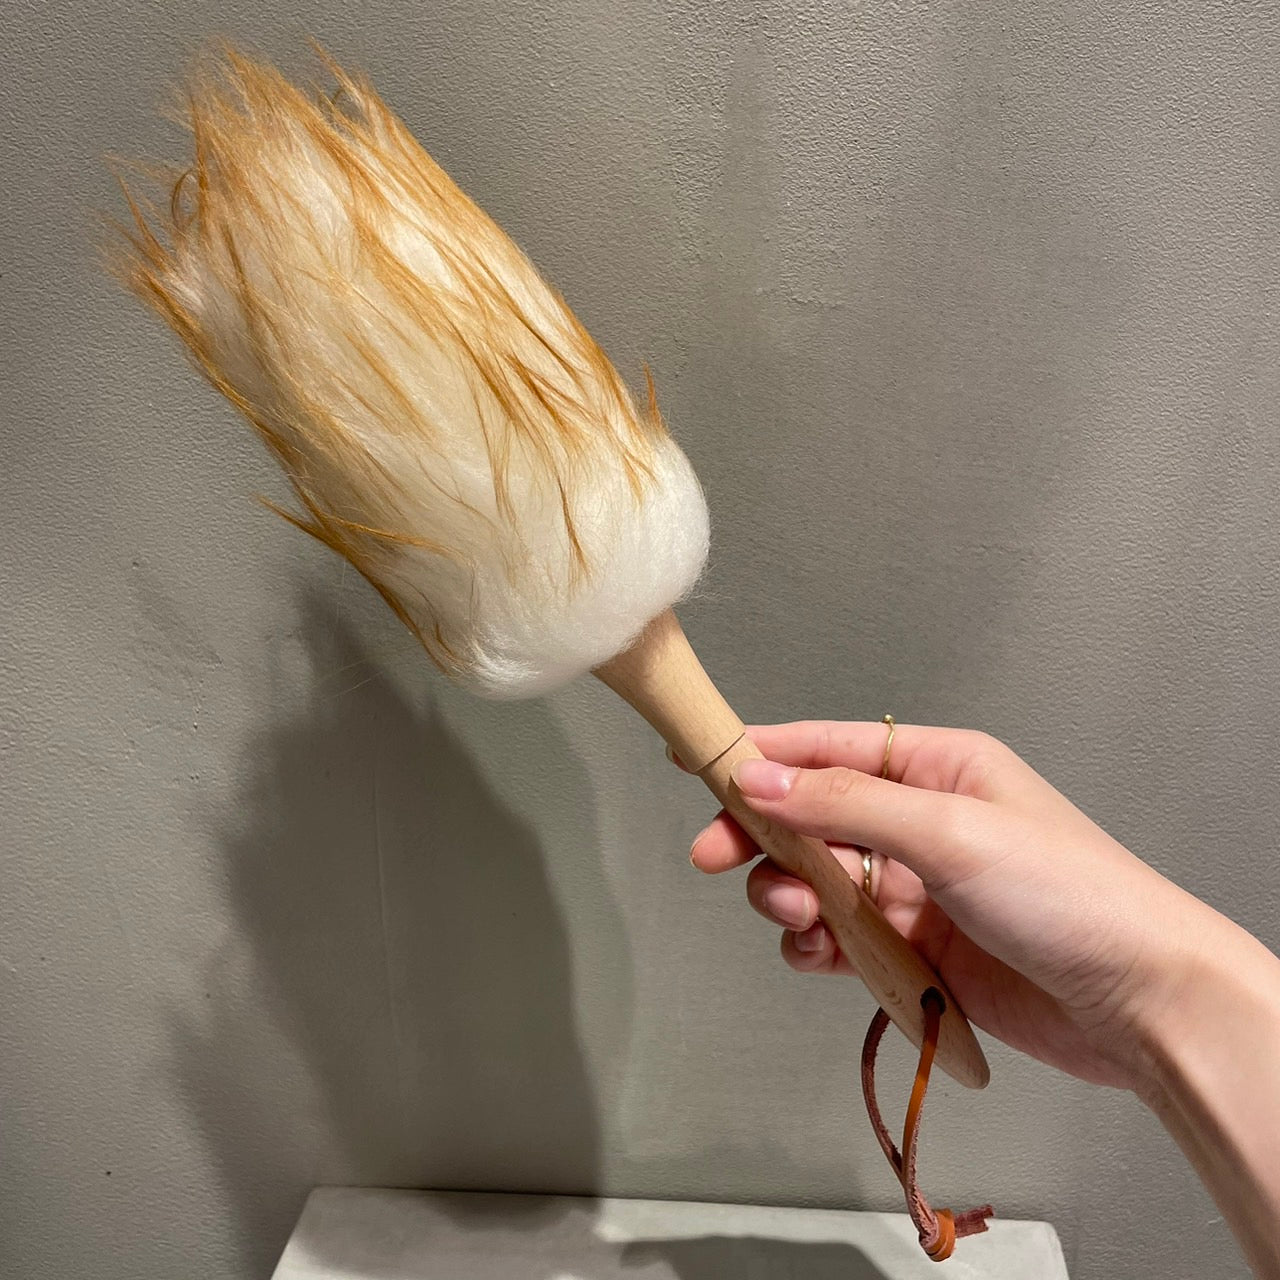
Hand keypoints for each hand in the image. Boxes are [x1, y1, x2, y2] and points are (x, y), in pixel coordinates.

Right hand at [687, 721, 1227, 1089]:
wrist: (1137, 1004)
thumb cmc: (1065, 894)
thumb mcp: (949, 830)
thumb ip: (846, 804)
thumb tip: (757, 777)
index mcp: (937, 767)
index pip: (827, 748)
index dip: (759, 751)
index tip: (692, 756)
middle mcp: (919, 821)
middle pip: (809, 816)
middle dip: (760, 834)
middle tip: (710, 855)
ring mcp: (914, 889)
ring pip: (815, 881)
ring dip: (787, 896)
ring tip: (793, 917)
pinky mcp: (914, 951)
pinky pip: (839, 940)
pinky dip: (817, 947)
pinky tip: (819, 955)